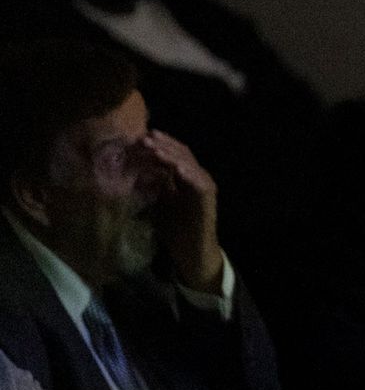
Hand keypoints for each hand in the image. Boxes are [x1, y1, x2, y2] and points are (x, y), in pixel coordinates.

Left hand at [138, 130, 223, 291]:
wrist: (190, 252)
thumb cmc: (173, 228)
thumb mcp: (156, 201)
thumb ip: (150, 184)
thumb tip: (130, 168)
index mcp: (185, 177)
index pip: (173, 153)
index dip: (158, 144)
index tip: (138, 138)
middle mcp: (197, 178)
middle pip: (182, 153)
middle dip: (162, 144)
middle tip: (143, 138)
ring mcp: (204, 187)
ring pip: (189, 164)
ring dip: (171, 155)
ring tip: (154, 148)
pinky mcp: (208, 199)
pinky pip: (198, 182)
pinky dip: (188, 173)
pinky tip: (175, 168)